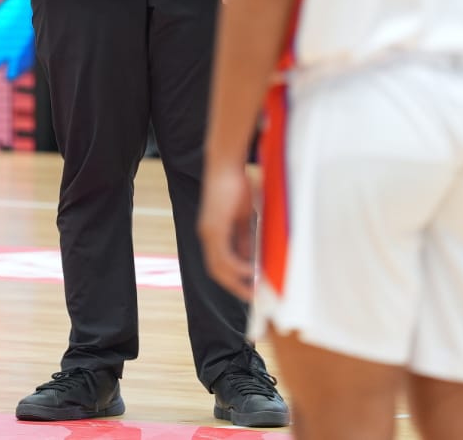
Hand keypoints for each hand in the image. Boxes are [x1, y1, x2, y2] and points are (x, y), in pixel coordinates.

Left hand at [199, 159, 256, 299]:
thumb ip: (244, 237)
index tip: (250, 288)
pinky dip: (236, 267)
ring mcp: (209, 232)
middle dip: (235, 287)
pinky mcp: (214, 227)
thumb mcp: (243, 217)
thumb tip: (250, 257)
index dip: (233, 279)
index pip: (220, 265)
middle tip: (252, 297)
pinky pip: (223, 255)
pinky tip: (250, 271)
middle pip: (217, 272)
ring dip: (236, 281)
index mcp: (214, 234)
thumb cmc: (236, 186)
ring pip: (218, 267)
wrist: (226, 165)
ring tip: (254, 289)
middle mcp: (208, 236)